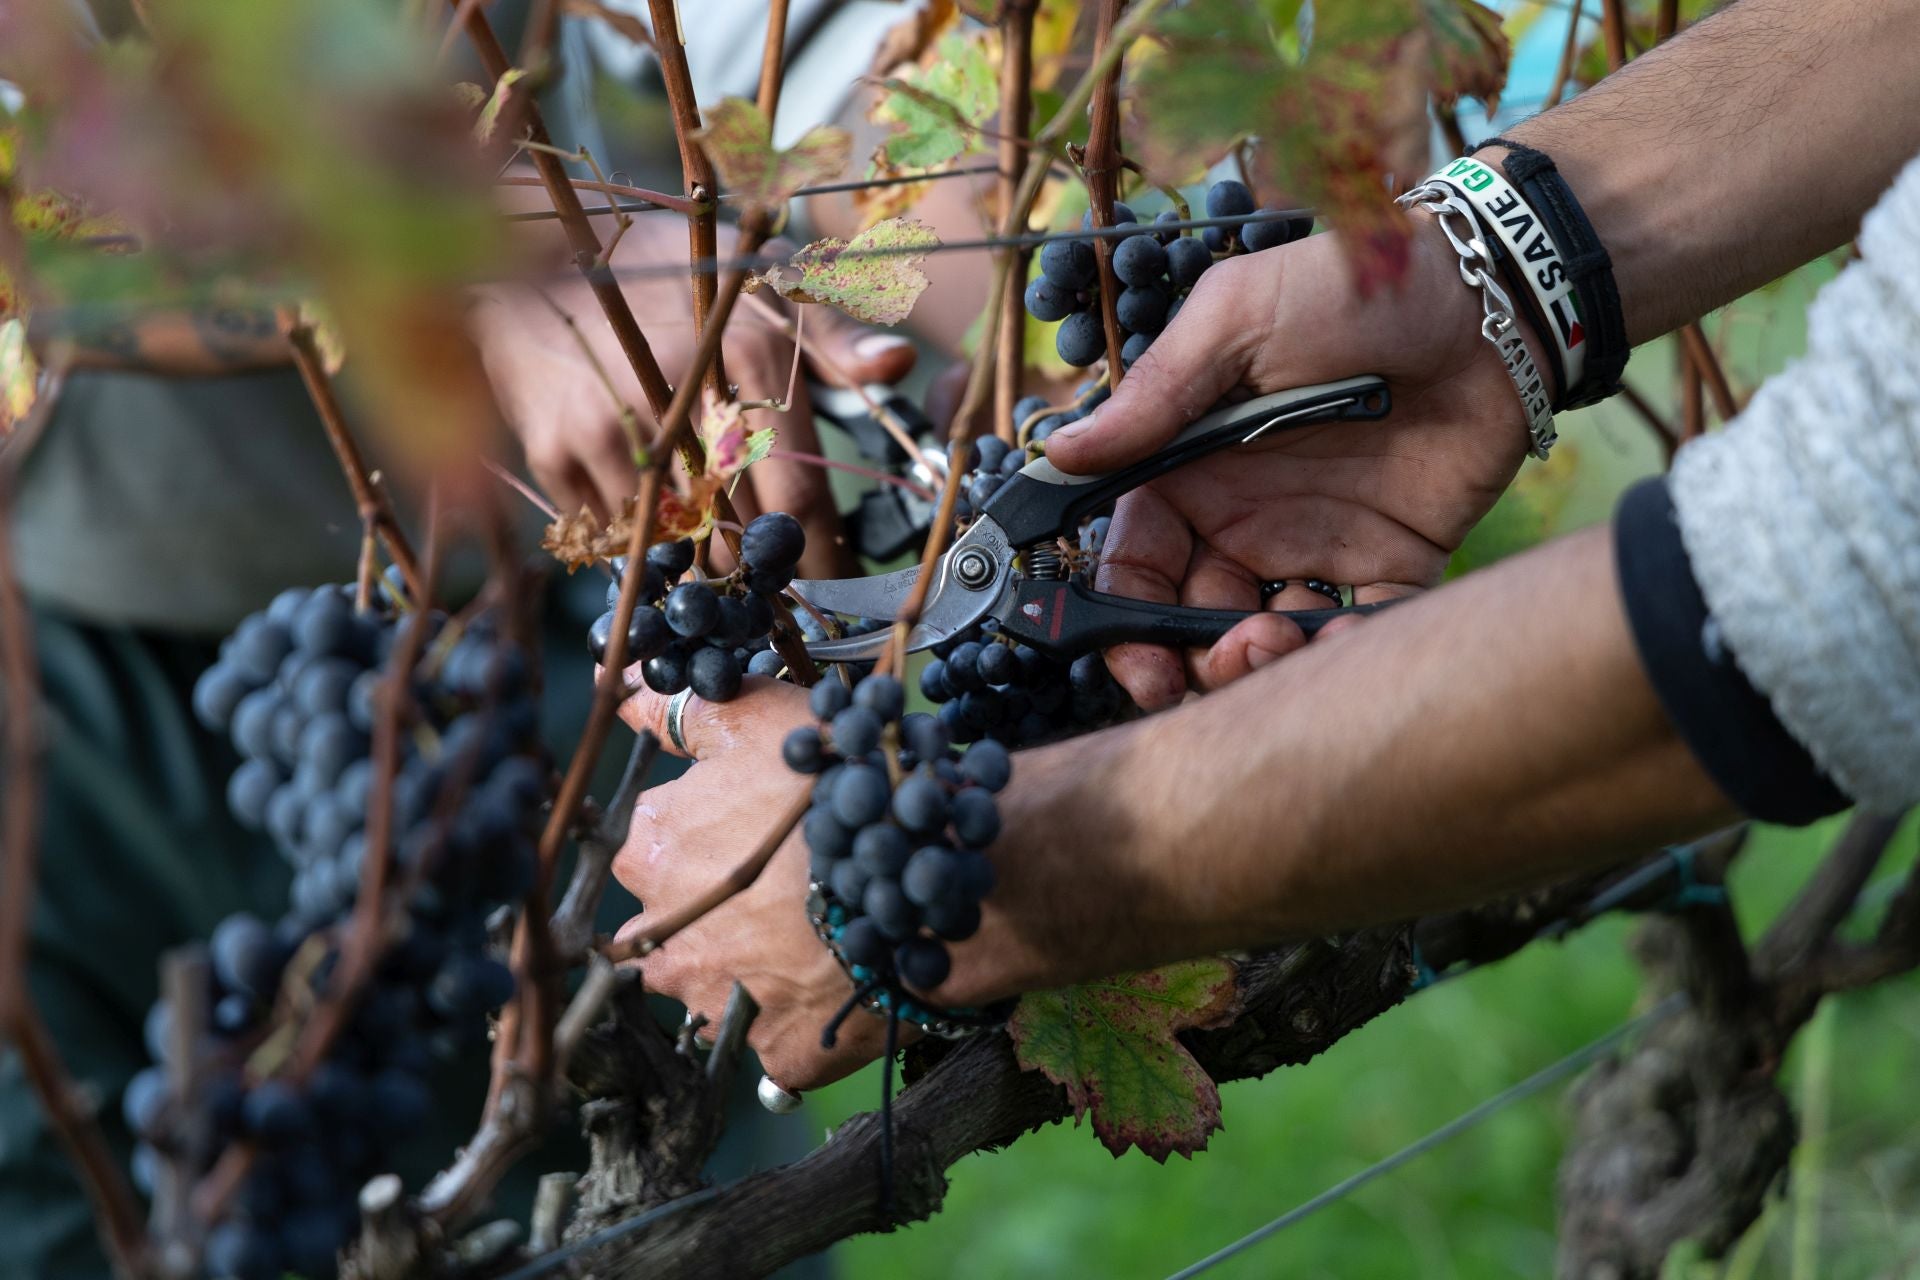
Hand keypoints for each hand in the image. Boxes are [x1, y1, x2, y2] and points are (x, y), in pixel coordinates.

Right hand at [472, 219, 916, 579]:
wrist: (530, 252)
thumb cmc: (666, 274)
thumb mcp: (760, 286)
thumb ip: (833, 337)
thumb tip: (898, 361)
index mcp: (746, 354)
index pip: (798, 497)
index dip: (819, 558)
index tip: (832, 588)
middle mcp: (678, 396)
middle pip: (739, 536)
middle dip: (758, 567)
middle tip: (769, 576)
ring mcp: (610, 429)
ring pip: (677, 544)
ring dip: (696, 556)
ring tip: (705, 543)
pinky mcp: (554, 451)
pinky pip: (614, 532)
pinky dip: (637, 533)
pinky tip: (643, 503)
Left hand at [608, 676, 902, 1090]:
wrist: (911, 882)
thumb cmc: (830, 794)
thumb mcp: (757, 721)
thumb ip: (680, 712)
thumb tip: (615, 695)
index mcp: (649, 850)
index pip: (651, 837)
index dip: (704, 828)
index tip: (750, 826)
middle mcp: (661, 933)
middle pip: (671, 916)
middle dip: (709, 904)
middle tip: (777, 882)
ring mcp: (712, 1001)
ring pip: (712, 982)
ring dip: (743, 963)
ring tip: (802, 934)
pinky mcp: (770, 1049)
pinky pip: (771, 1034)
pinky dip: (792, 1013)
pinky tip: (827, 978)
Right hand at [1042, 221, 1550, 707]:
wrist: (1489, 298)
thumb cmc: (1350, 289)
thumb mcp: (1236, 320)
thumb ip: (1155, 397)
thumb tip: (1058, 454)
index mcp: (1191, 469)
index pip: (1137, 567)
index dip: (1125, 624)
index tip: (1138, 664)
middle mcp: (1244, 517)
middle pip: (1194, 621)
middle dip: (1196, 660)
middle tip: (1229, 654)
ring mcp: (1317, 544)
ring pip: (1269, 642)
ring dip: (1264, 666)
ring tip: (1280, 645)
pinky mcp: (1391, 562)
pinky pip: (1359, 634)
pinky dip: (1346, 658)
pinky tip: (1343, 648)